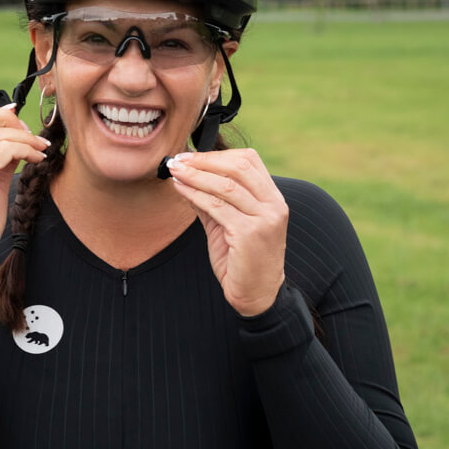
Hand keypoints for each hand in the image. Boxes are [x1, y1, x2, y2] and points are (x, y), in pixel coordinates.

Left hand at [167, 148, 286, 315]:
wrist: (256, 294)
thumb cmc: (242, 258)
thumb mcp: (227, 222)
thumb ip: (212, 199)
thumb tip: (186, 175)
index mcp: (272, 198)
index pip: (249, 160)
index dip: (217, 154)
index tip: (190, 156)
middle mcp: (274, 205)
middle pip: (239, 167)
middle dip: (204, 161)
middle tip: (178, 160)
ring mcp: (264, 219)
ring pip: (226, 186)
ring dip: (195, 175)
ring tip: (175, 172)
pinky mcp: (249, 234)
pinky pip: (217, 207)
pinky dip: (195, 194)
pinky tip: (181, 190)